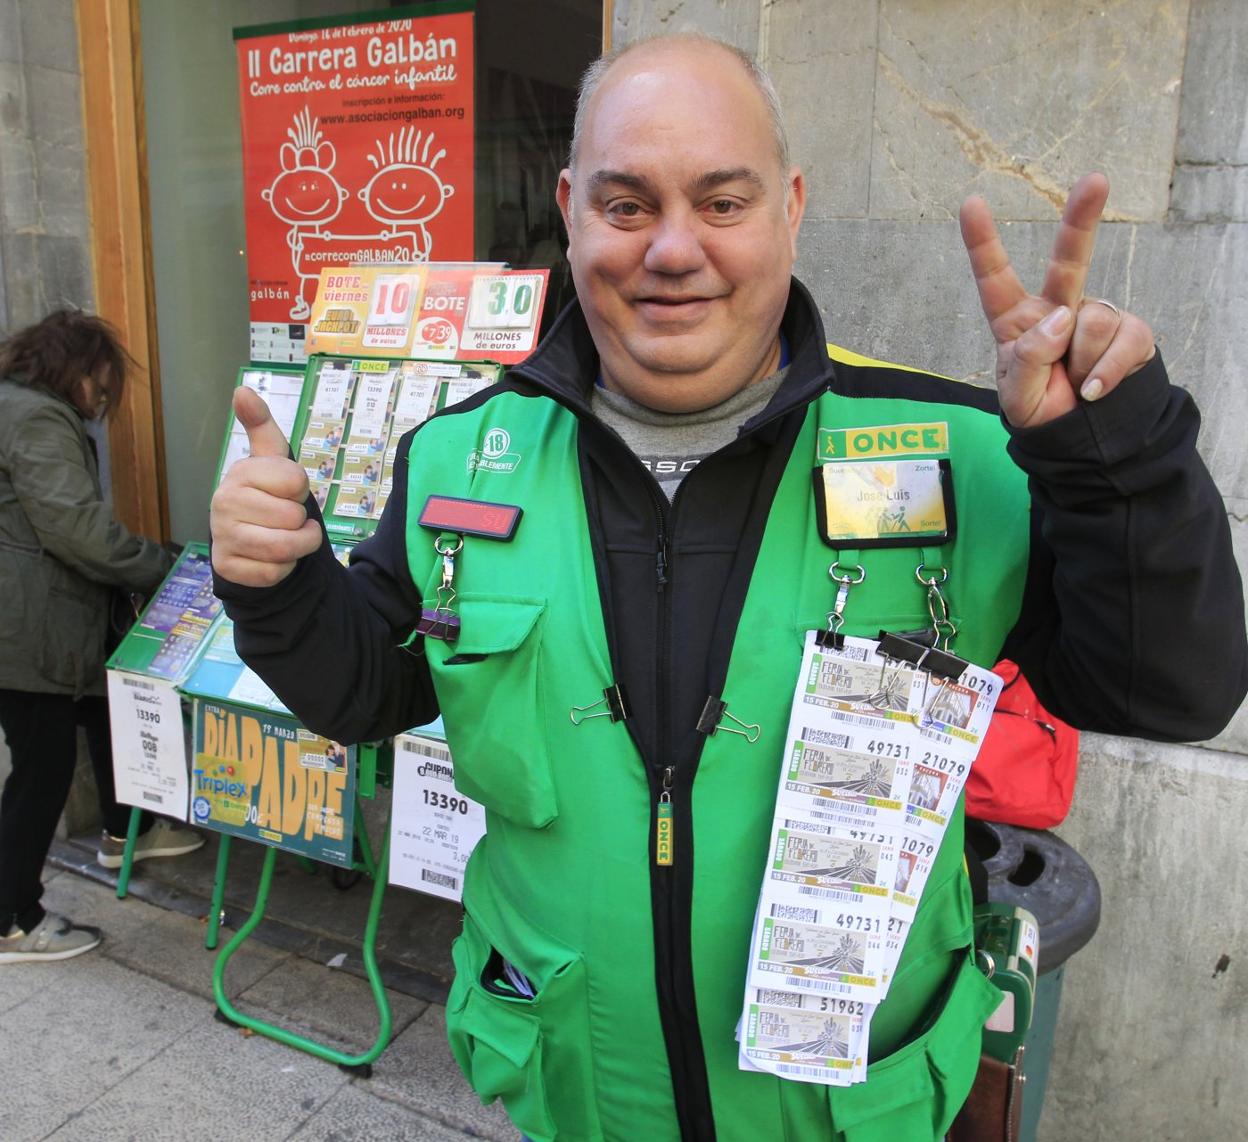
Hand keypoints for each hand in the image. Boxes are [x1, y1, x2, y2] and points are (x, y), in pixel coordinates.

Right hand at [209, 387, 321, 586]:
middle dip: (302, 522)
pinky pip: (274, 572)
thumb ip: (262, 427)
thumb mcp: (271, 462)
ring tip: (290, 538)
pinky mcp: (227, 568)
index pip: (296, 481)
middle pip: (293, 516)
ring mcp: (222, 536)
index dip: (301, 489)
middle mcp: (223, 502)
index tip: (287, 491)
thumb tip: (242, 389)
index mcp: (240, 473)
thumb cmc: (267, 499)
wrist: (250, 546)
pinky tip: (272, 559)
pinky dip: (284, 569)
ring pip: (285, 547)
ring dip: (300, 547)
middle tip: (287, 519)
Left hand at [959, 173, 1155, 428]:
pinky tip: (1095, 389)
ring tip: (1075, 384)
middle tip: (1096, 179)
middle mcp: (1058, 310)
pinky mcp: (1130, 333)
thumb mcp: (1017, 396)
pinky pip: (1125, 340)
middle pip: (1070, 259)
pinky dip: (1108, 371)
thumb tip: (1062, 318)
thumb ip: (1030, 358)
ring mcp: (1095, 317)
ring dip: (1083, 361)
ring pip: (1094, 320)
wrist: (1080, 439)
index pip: (996, 279)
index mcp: (1017, 322)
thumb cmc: (1040, 411)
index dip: (983, 242)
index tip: (971, 203)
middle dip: (1083, 218)